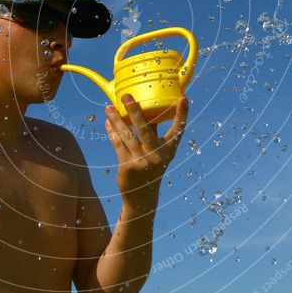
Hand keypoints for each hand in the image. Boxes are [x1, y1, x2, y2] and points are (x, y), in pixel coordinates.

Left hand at [104, 94, 188, 210]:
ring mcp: (142, 161)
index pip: (178, 130)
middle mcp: (157, 155)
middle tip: (126, 95)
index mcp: (169, 150)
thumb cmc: (150, 166)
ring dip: (116, 120)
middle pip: (145, 129)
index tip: (183, 98)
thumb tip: (141, 108)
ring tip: (109, 108)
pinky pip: (118, 145)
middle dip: (134, 110)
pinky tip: (108, 122)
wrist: (142, 196)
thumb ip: (152, 132)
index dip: (182, 114)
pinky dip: (112, 132)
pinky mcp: (128, 166)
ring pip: (127, 135)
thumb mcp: (157, 152)